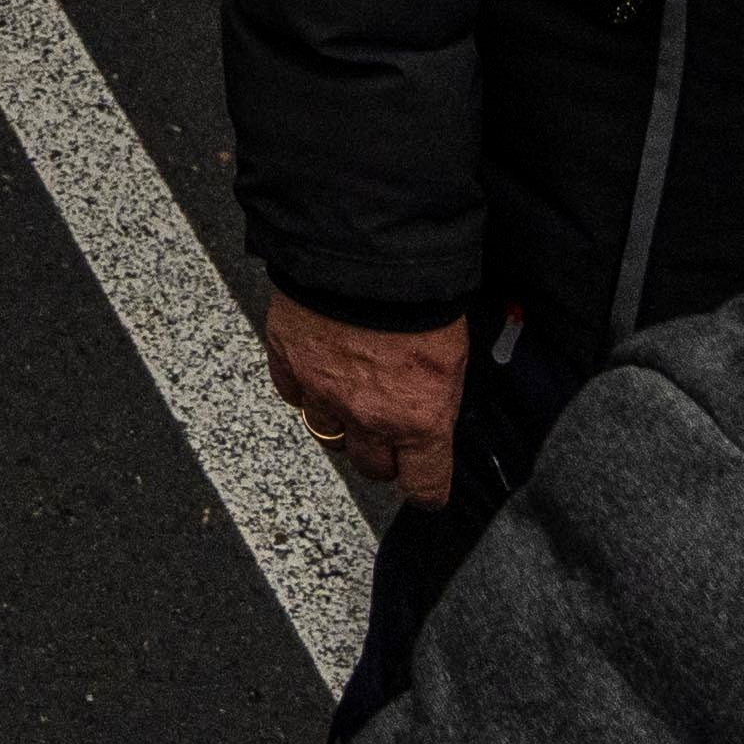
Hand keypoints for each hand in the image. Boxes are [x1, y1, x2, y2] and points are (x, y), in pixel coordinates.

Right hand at [266, 296, 472, 507]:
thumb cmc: (421, 298)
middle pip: (372, 468)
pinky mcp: (290, 363)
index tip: (425, 484)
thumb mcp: (453, 355)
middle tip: (390, 431)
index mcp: (420, 421)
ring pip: (329, 435)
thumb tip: (431, 407)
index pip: (424, 488)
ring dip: (342, 424)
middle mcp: (369, 419)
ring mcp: (324, 394)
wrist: (367, 255)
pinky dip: (305, 389)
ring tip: (352, 397)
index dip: (426, 488)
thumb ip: (436, 395)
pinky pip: (294, 396)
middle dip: (383, 455)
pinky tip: (318, 371)